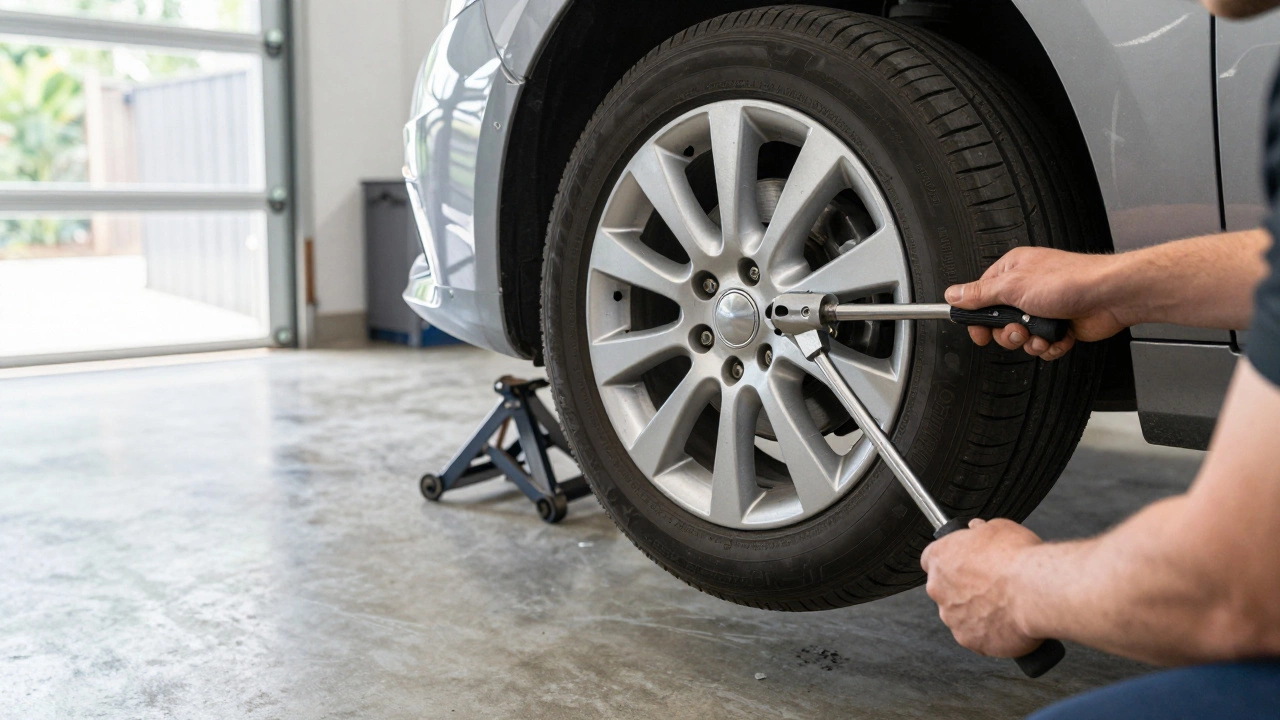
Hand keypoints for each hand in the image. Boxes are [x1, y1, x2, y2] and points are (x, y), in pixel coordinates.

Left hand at [920, 519, 1043, 657]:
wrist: (1035, 591)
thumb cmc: (1017, 559)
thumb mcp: (998, 528)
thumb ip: (981, 531)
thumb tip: (977, 529)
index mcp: (940, 558)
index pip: (932, 559)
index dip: (951, 561)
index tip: (966, 563)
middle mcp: (939, 589)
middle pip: (945, 589)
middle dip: (964, 588)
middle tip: (992, 585)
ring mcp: (953, 618)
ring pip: (961, 616)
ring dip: (977, 612)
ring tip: (1005, 605)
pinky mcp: (971, 641)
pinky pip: (978, 637)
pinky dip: (991, 633)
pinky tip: (1009, 623)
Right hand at [946, 247, 1127, 359]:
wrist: (1109, 296)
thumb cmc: (1069, 281)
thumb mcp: (1012, 287)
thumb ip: (979, 294)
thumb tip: (953, 294)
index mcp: (1012, 271)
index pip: (981, 297)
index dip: (978, 318)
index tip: (979, 331)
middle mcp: (1027, 289)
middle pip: (1000, 322)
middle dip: (1008, 333)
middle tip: (1018, 329)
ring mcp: (1044, 309)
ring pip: (1021, 338)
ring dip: (1030, 342)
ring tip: (1040, 333)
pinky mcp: (1059, 326)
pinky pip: (1042, 346)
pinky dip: (1049, 346)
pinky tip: (1057, 336)